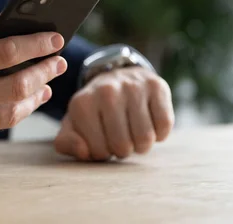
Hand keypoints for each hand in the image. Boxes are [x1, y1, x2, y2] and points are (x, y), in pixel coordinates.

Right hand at [0, 5, 67, 152]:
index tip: (55, 38)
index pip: (8, 52)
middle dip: (45, 72)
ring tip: (47, 87)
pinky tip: (18, 104)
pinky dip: (8, 113)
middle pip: (18, 85)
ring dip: (34, 98)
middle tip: (59, 63)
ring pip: (11, 112)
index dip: (36, 44)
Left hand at [54, 67, 173, 160]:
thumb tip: (84, 151)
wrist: (115, 79)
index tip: (101, 139)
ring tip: (133, 132)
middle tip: (119, 137)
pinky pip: (165, 125)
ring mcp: (132, 86)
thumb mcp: (74, 126)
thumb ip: (67, 143)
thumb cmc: (95, 111)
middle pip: (123, 146)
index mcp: (82, 104)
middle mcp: (105, 91)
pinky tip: (149, 123)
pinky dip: (160, 133)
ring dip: (142, 144)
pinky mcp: (156, 85)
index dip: (102, 153)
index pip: (98, 151)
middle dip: (123, 150)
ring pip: (145, 137)